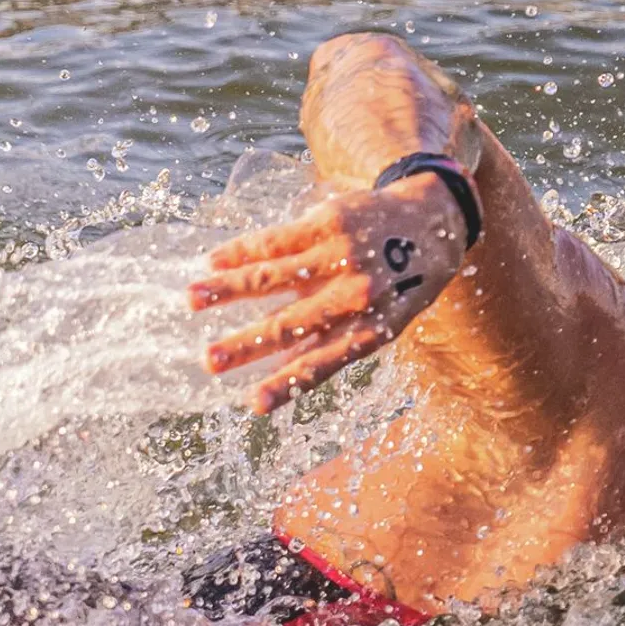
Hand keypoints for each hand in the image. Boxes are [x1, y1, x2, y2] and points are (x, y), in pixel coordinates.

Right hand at [189, 173, 466, 413]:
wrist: (433, 220)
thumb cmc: (402, 283)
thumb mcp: (383, 321)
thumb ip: (333, 344)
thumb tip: (281, 377)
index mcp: (372, 328)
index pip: (322, 364)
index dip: (286, 386)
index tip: (253, 405)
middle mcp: (358, 295)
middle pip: (291, 324)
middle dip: (246, 344)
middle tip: (208, 360)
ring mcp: (344, 256)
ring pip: (275, 276)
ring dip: (229, 288)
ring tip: (191, 298)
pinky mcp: (331, 222)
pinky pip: (278, 239)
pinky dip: (243, 251)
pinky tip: (214, 260)